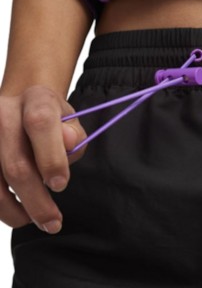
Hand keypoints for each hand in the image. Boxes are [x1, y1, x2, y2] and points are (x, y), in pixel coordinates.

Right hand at [0, 85, 86, 233]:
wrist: (19, 105)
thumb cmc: (50, 118)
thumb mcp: (69, 120)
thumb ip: (74, 134)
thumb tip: (69, 144)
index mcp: (36, 100)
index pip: (41, 124)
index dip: (51, 158)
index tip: (60, 185)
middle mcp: (4, 112)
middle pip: (15, 163)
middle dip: (36, 200)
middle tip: (53, 223)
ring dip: (13, 210)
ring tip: (33, 220)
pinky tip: (15, 211)